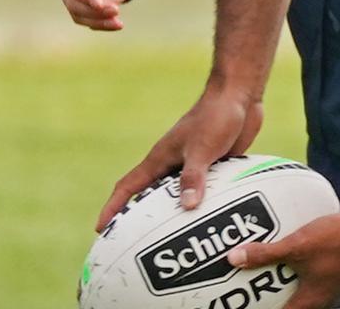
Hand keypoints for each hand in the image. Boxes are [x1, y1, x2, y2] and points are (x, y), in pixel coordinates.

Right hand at [55, 0, 141, 29]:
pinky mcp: (80, 7)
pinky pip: (87, 20)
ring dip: (97, 21)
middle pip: (72, 3)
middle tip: (116, 10)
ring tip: (118, 23)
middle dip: (93, 11)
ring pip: (78, 15)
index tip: (100, 4)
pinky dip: (101, 24)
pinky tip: (117, 24)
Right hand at [95, 87, 262, 230]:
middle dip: (141, 218)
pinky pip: (204, 189)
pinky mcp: (214, 164)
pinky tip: (212, 220)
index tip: (100, 229)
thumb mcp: (202, 149)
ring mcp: (193, 164)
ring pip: (179, 195)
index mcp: (160, 159)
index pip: (127, 187)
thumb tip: (186, 207)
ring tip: (174, 240)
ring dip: (176, 214)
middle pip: (151, 196)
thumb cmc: (214, 117)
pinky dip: (204, 204)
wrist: (239, 96)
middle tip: (135, 243)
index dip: (112, 208)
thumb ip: (193, 177)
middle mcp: (172, 163)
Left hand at [228, 209, 339, 308]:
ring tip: (269, 282)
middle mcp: (322, 301)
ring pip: (304, 299)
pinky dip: (300, 278)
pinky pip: (313, 284)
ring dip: (288, 293)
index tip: (248, 307)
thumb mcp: (295, 246)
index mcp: (309, 303)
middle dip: (274, 304)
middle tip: (255, 297)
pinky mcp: (336, 276)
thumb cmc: (335, 240)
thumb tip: (234, 258)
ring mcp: (331, 290)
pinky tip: (293, 261)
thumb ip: (265, 254)